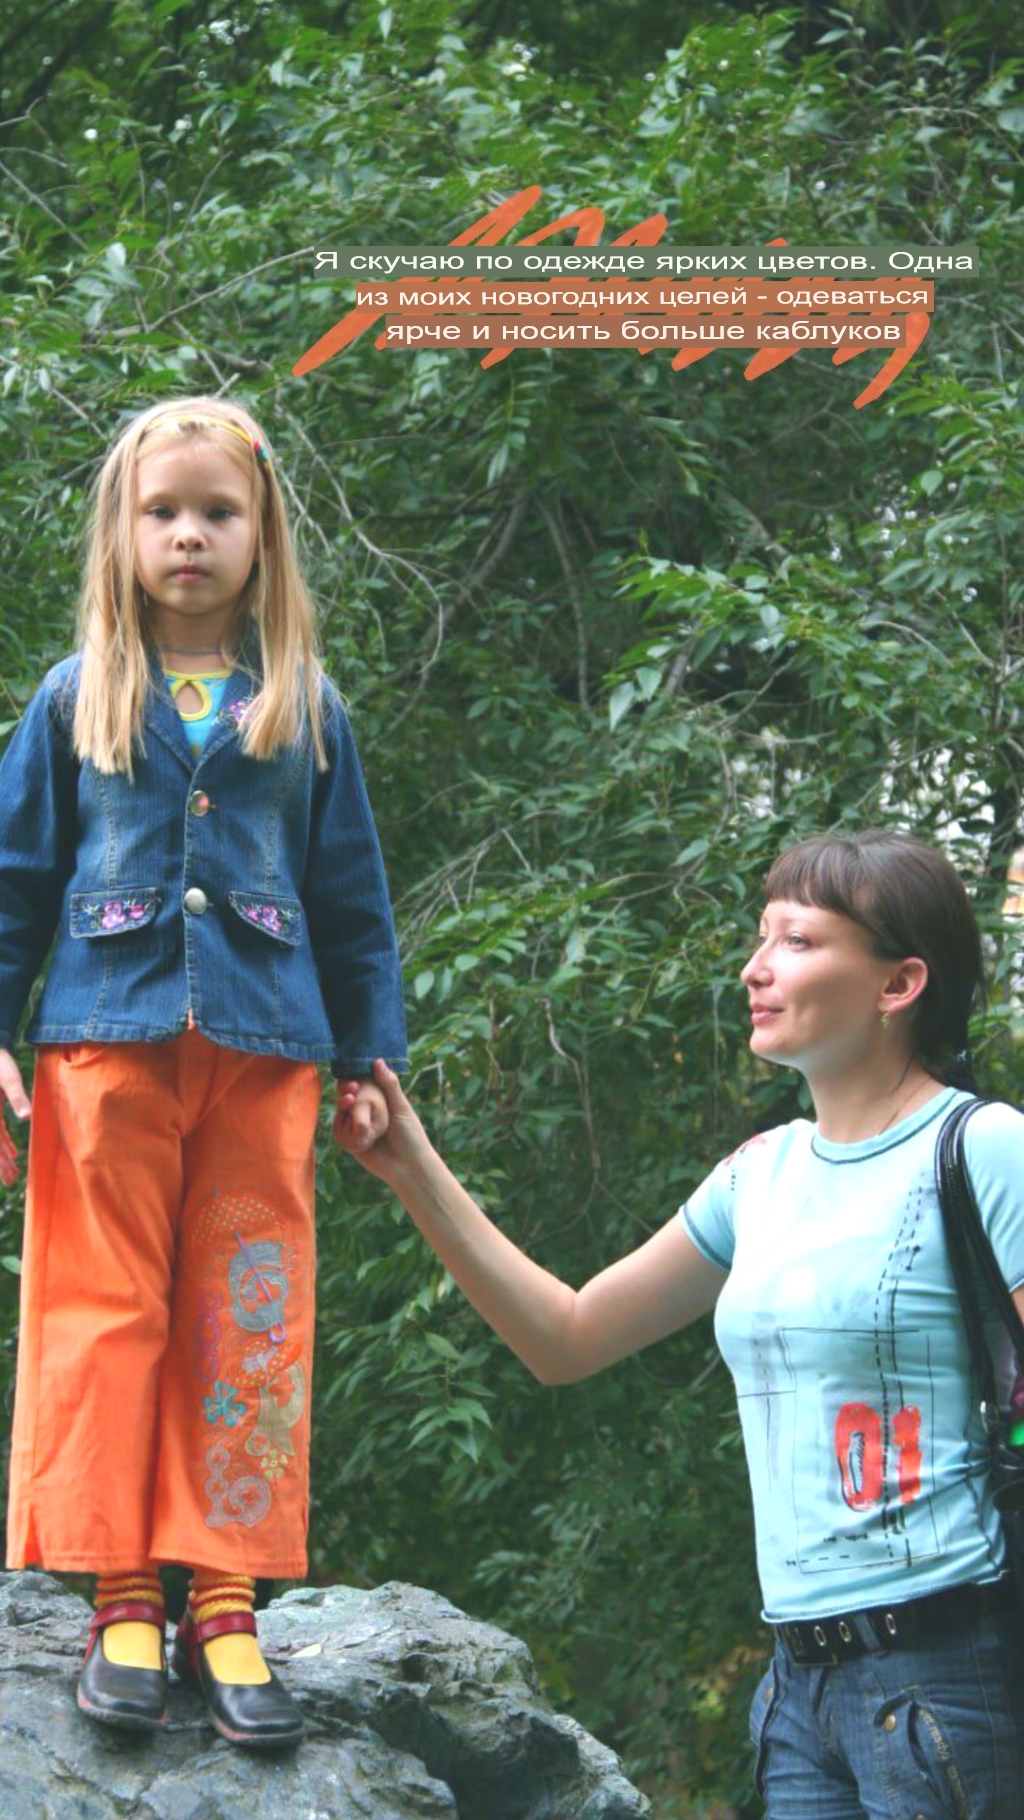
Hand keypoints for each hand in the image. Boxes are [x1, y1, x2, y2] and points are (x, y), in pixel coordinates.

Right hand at [0, 1048, 29, 1185]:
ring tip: (12, 1172)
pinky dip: (3, 1142)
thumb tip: (26, 1117)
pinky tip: (12, 1151)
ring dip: (2, 1156)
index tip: (9, 1175)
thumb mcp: (9, 1078)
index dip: (0, 1160)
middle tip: (11, 1181)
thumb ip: (17, 1097)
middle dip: (0, 1164)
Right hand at [332, 1059, 432, 1180]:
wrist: (408, 1166)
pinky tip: (360, 1135)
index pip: (358, 1085)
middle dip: (345, 1095)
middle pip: (345, 1098)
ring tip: (351, 1105)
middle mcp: (365, 1113)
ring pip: (340, 1115)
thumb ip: (389, 1085)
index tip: (354, 1082)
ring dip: (343, 1111)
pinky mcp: (350, 1142)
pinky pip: (338, 1133)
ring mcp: (356, 1128)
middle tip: (351, 1092)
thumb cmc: (410, 1135)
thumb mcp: (401, 1107)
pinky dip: (346, 1132)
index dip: (352, 1082)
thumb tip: (377, 1061)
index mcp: (378, 1101)